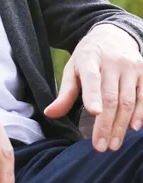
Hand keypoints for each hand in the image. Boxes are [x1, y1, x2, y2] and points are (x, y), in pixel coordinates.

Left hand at [44, 24, 142, 151]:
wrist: (113, 35)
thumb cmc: (89, 57)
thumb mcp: (72, 69)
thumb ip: (65, 93)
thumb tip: (49, 114)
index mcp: (90, 58)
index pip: (92, 78)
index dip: (93, 96)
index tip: (93, 113)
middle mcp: (113, 61)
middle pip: (111, 97)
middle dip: (106, 124)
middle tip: (100, 147)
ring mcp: (131, 66)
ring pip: (128, 100)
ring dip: (121, 125)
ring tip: (113, 144)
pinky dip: (141, 114)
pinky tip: (134, 129)